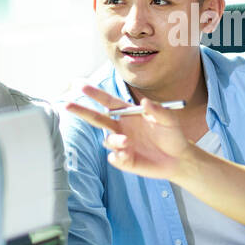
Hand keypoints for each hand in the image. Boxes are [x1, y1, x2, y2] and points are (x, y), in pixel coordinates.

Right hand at [64, 85, 191, 179]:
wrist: (178, 158)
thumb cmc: (172, 135)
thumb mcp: (169, 120)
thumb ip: (158, 110)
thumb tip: (145, 102)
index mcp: (129, 114)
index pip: (108, 102)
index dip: (95, 94)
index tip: (80, 85)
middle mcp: (121, 127)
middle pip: (96, 118)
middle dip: (81, 111)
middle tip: (66, 104)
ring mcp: (121, 144)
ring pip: (108, 140)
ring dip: (114, 140)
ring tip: (127, 142)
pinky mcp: (124, 160)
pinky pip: (114, 157)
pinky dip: (120, 155)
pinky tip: (130, 155)